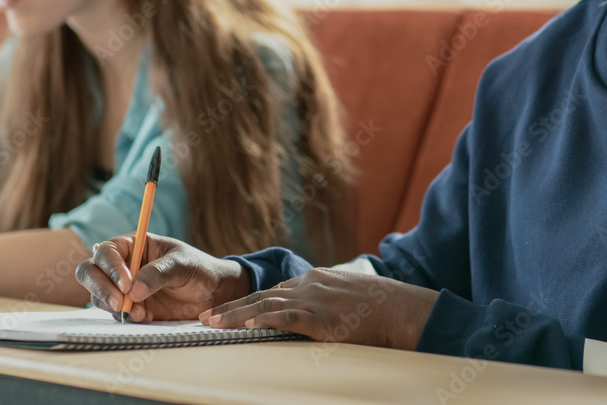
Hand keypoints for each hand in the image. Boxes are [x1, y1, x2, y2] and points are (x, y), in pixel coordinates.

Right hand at [75, 233, 250, 321]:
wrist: (212, 295)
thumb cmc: (199, 270)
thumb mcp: (182, 265)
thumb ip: (158, 273)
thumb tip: (132, 291)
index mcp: (133, 244)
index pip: (106, 252)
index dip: (111, 268)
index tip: (127, 285)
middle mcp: (122, 265)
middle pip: (90, 272)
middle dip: (100, 287)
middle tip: (119, 303)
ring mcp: (122, 288)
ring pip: (98, 295)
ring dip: (114, 306)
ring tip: (141, 313)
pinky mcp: (127, 307)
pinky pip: (113, 313)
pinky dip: (125, 317)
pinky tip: (146, 317)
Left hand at [198, 268, 439, 350]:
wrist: (401, 308)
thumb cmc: (381, 308)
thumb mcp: (349, 298)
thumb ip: (329, 303)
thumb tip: (320, 316)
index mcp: (316, 279)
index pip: (275, 290)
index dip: (249, 302)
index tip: (229, 311)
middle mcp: (309, 284)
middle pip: (262, 295)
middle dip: (231, 307)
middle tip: (205, 317)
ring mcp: (313, 299)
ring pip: (265, 305)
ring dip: (235, 315)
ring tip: (211, 324)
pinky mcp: (319, 317)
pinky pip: (283, 318)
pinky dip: (261, 321)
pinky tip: (244, 326)